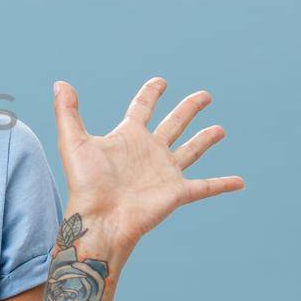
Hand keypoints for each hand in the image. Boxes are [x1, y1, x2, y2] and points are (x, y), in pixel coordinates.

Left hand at [52, 76, 243, 249]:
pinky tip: (240, 181)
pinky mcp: (176, 192)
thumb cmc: (84, 184)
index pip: (142, 108)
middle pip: (173, 124)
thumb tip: (60, 83)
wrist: (98, 219)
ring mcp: (164, 172)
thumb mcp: (73, 142)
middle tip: (205, 95)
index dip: (152, 93)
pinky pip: (205, 187)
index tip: (161, 81)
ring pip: (190, 150)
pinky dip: (223, 184)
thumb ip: (67, 111)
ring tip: (220, 129)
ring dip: (205, 139)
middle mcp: (149, 152)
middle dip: (189, 108)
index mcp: (128, 138)